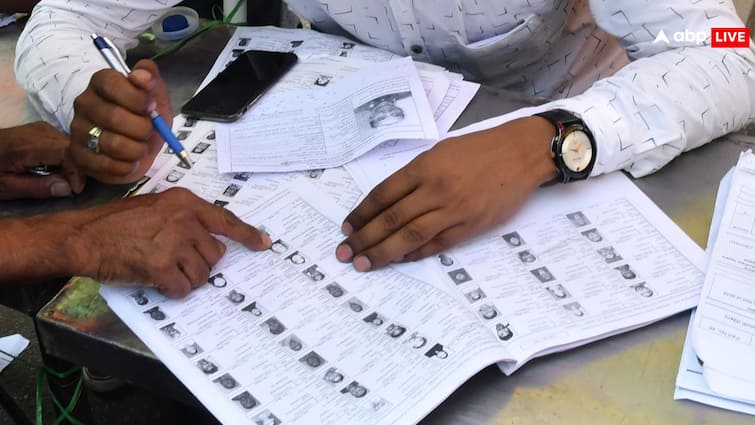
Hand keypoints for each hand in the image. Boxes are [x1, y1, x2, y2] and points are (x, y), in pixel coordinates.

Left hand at [0, 122, 83, 199]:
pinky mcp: (43, 128)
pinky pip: (64, 141)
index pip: (68, 153)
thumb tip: (69, 189)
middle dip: (77, 169)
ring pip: (72, 144)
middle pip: (73, 148)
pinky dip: (66, 157)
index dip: (77, 172)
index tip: (74, 190)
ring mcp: (42, 127)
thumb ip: (38, 187)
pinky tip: (56, 168)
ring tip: (63, 179)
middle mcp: (39, 131)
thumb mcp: (6, 186)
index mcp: (27, 146)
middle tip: (71, 188)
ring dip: (73, 163)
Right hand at [56, 188, 270, 296]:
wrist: (85, 237)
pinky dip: (174, 291)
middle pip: (215, 254)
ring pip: (202, 274)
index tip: (264, 244)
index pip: (226, 220)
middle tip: (177, 262)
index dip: (248, 235)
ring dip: (187, 279)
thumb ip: (183, 218)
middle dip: (201, 263)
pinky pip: (184, 289)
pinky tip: (157, 281)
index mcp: (186, 203)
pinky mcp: (163, 267)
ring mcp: (176, 243)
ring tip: (164, 271)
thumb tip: (206, 238)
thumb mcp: (155, 207)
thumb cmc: (115, 223)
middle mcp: (186, 220)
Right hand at [70, 59, 170, 183]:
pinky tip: (130, 162)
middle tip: (149, 132)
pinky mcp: (78, 156)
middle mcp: (84, 103)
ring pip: (111, 144)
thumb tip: (141, 75)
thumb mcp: (156, 95)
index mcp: (101, 83)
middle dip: (142, 129)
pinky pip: (105, 165)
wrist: (140, 148)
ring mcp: (78, 130)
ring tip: (141, 148)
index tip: (151, 107)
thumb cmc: (146, 117)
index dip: (136, 98)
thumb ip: (151, 78)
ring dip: (136, 150)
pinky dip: (126, 167)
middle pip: (114, 117)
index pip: (111, 84)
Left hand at [335, 116, 558, 270]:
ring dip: (383, 252)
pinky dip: (415, 254)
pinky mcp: (471, 226)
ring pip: (410, 236)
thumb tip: (389, 202)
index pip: (382, 195)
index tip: (347, 228)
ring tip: (364, 263)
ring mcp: (453, 210)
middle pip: (391, 219)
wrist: (521, 153)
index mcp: (424, 167)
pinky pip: (437, 244)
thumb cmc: (479, 149)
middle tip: (344, 254)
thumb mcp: (441, 151)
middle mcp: (435, 189)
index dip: (361, 214)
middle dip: (364, 239)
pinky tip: (398, 261)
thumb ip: (415, 175)